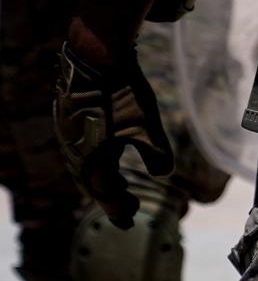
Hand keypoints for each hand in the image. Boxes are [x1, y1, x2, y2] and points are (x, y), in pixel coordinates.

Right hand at [52, 44, 174, 228]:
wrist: (96, 59)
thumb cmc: (122, 94)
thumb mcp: (146, 125)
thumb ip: (156, 153)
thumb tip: (164, 174)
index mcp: (92, 160)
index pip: (106, 194)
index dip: (119, 209)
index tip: (129, 221)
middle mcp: (76, 153)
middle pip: (93, 184)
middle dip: (111, 198)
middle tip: (127, 210)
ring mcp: (69, 137)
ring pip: (86, 168)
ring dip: (102, 181)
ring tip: (119, 188)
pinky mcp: (69, 122)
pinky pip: (81, 152)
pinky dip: (94, 163)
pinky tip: (106, 158)